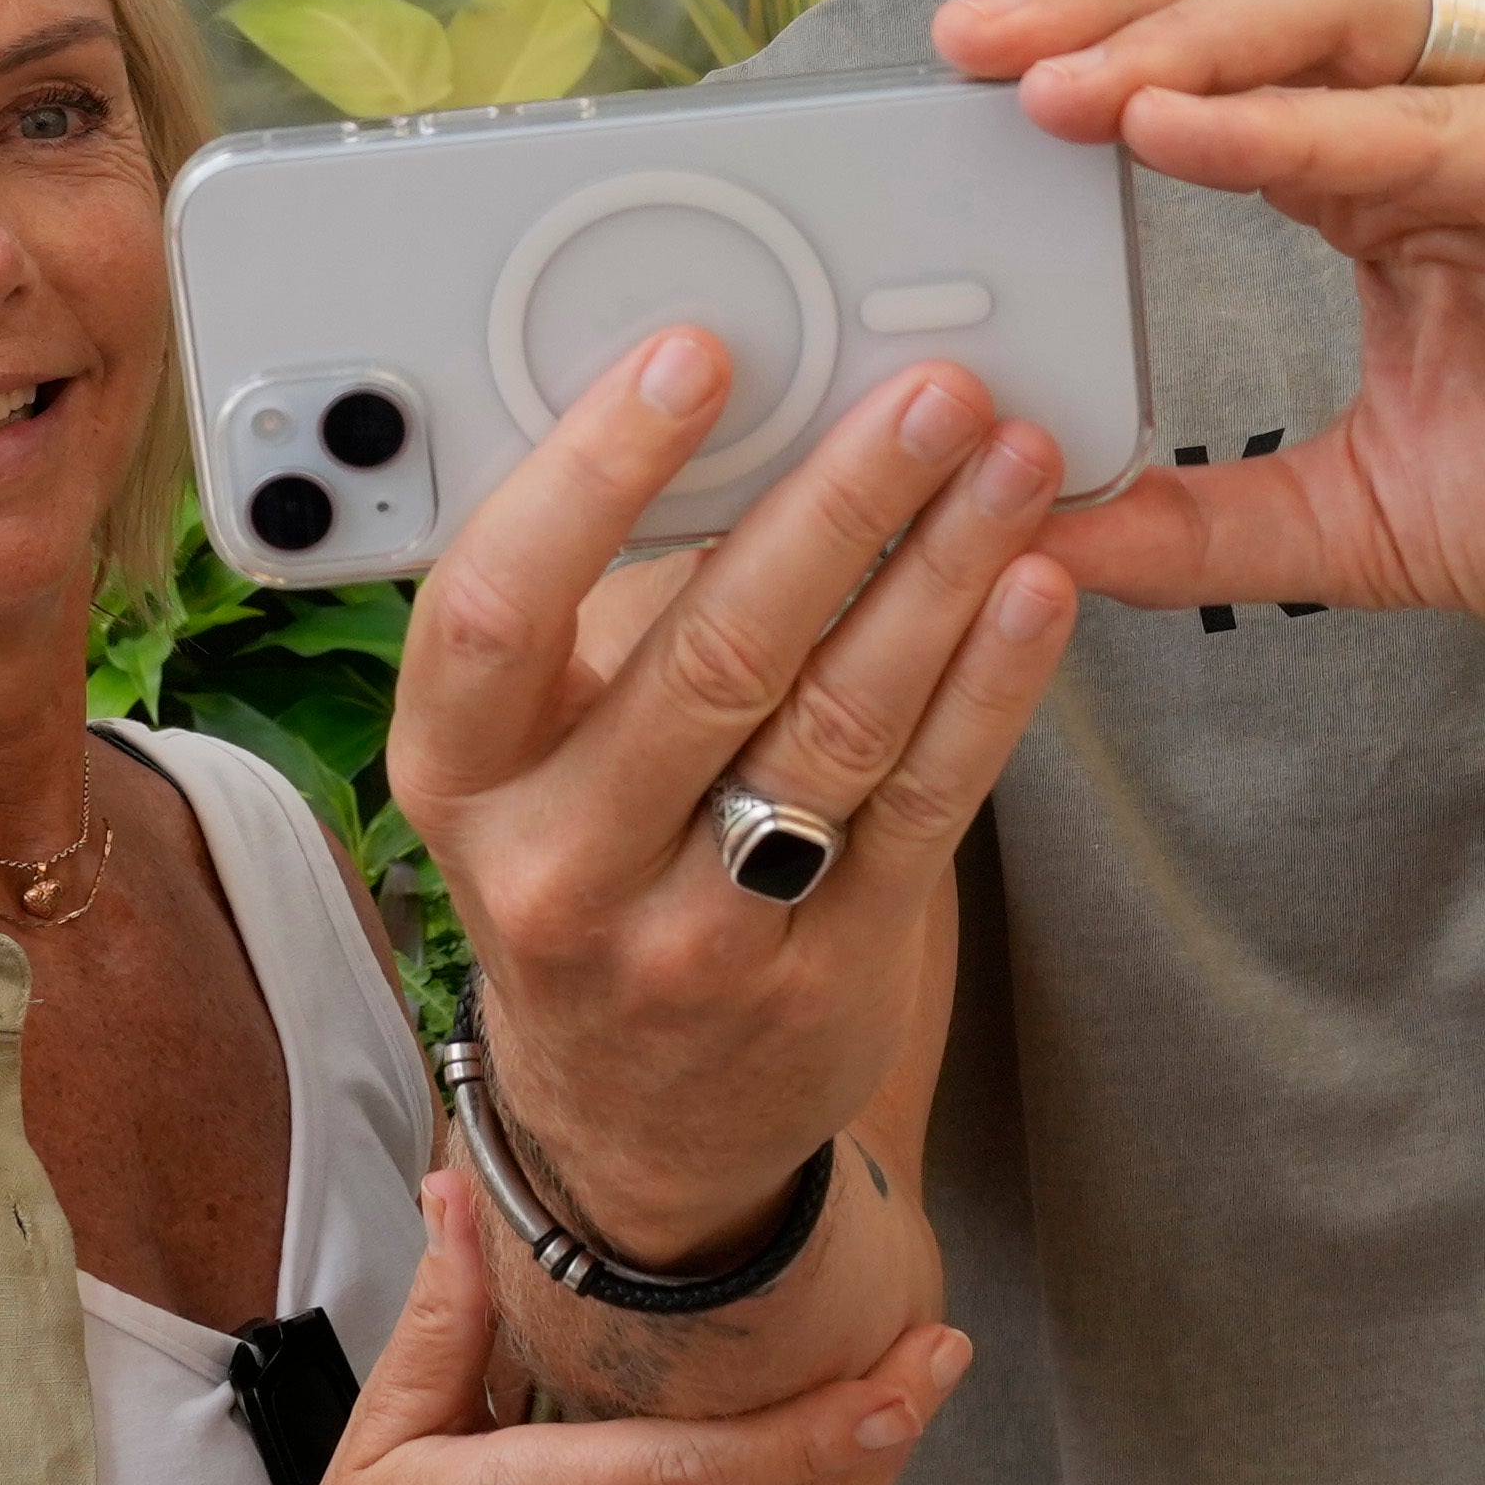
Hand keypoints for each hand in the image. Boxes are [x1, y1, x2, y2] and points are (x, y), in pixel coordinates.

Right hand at [399, 336, 1070, 1247]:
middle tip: (928, 394)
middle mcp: (557, 863)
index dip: (595, 472)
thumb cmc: (581, 869)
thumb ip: (596, 611)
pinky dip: (987, 687)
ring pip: (835, 723)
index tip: (697, 358)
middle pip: (709, 653)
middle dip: (838, 502)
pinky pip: (922, 803)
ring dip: (941, 574)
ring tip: (1011, 464)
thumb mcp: (528, 755)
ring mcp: (695, 934)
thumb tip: (739, 414)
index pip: (496, 607)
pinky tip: (1031, 592)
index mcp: (453, 774)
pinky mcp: (826, 972)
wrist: (636, 1126)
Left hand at [923, 0, 1484, 660]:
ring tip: (1054, 78)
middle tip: (968, 47)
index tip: (950, 86)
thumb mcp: (1373, 519)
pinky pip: (1434, 121)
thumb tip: (1041, 542)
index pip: (1210, 52)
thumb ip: (1213, 524)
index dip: (1082, 47)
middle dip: (1100, 5)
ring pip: (1335, 15)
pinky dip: (1302, 121)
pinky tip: (1188, 132)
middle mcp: (1456, 96)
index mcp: (1387, 159)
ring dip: (1182, 37)